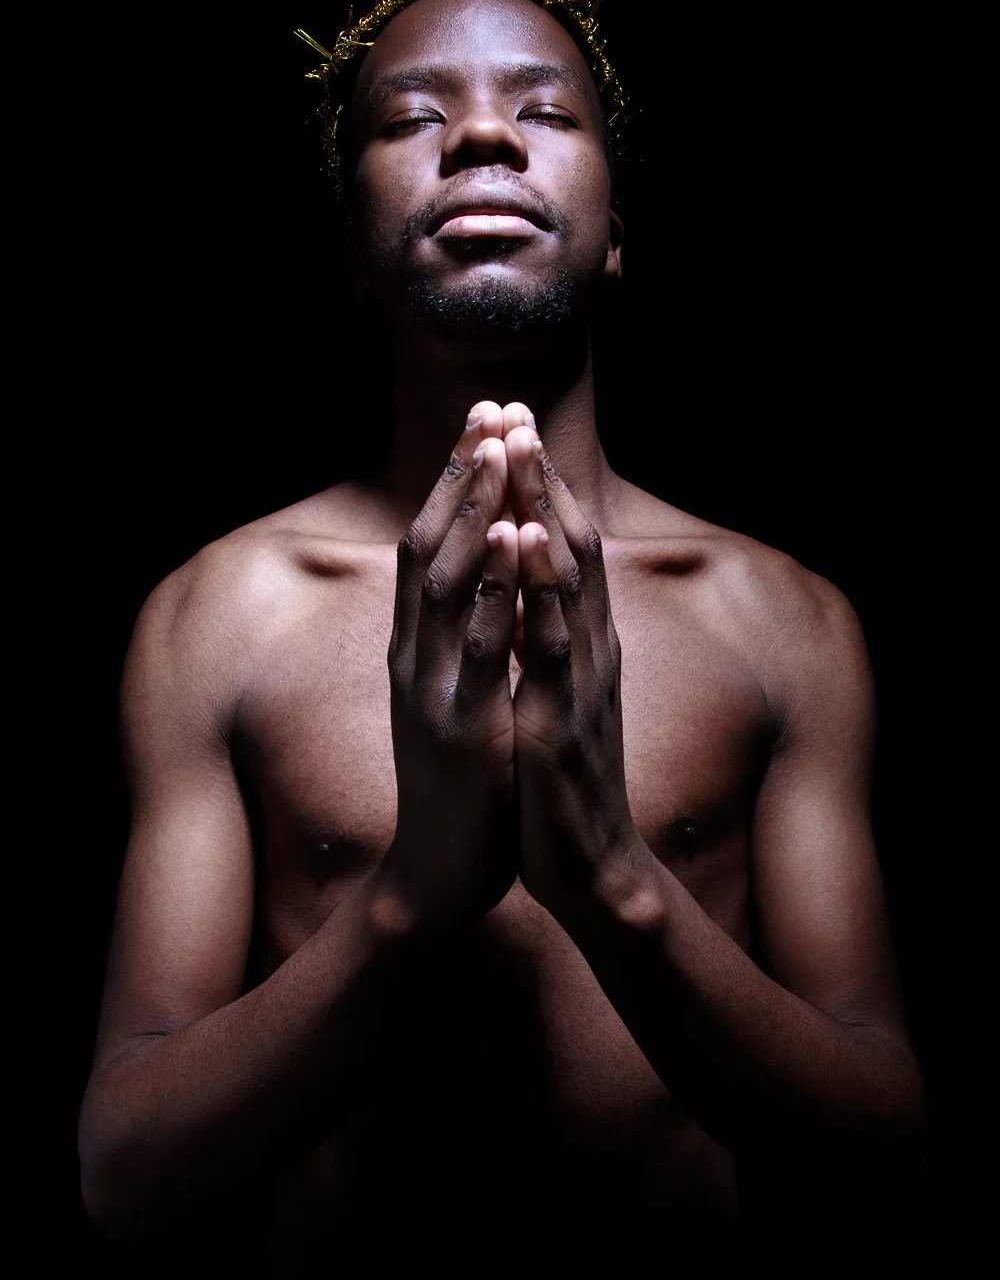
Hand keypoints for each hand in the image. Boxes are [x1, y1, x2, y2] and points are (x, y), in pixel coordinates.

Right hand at [380, 402, 519, 928]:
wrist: (437, 871)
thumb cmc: (460, 781)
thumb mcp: (455, 696)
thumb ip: (458, 642)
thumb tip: (476, 583)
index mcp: (416, 647)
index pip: (429, 544)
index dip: (455, 481)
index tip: (484, 421)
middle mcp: (413, 655)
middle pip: (429, 545)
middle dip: (462, 475)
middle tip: (489, 407)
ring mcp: (430, 687)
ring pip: (445, 582)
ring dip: (472, 511)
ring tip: (497, 449)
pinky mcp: (456, 726)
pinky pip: (477, 643)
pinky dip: (492, 585)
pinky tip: (508, 538)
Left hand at [504, 424, 643, 917]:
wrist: (591, 869)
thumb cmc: (564, 783)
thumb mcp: (560, 700)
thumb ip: (558, 646)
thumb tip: (538, 594)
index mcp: (584, 646)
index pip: (566, 549)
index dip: (543, 487)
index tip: (516, 428)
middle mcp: (589, 651)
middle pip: (569, 546)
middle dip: (540, 476)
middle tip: (515, 409)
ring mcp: (577, 682)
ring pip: (564, 580)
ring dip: (542, 510)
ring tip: (521, 450)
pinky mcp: (556, 721)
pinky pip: (547, 642)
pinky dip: (537, 585)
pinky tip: (524, 541)